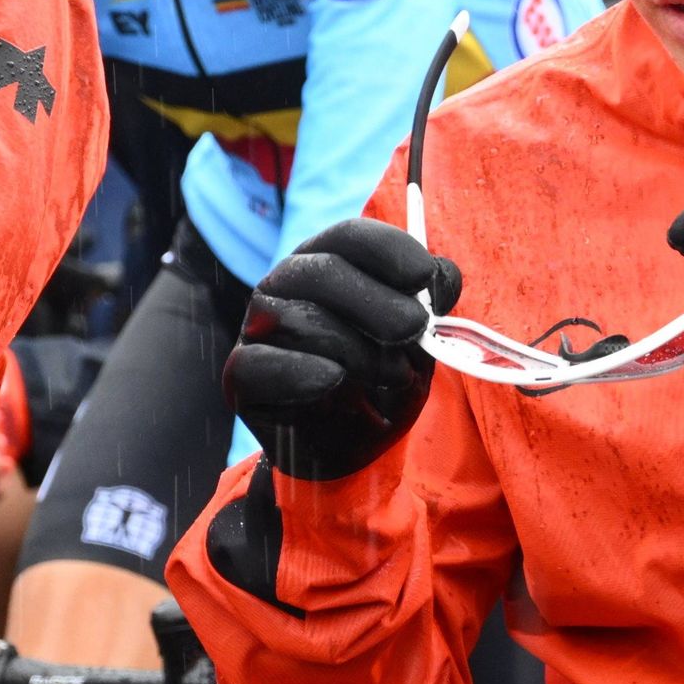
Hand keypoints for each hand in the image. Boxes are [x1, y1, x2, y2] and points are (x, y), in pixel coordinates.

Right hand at [224, 220, 456, 484]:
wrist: (355, 446)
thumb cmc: (383, 380)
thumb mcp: (421, 341)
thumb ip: (432, 303)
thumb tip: (441, 274)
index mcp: (327, 263)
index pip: (349, 237)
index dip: (387, 250)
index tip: (422, 275)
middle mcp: (286, 286)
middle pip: (321, 271)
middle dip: (376, 301)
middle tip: (414, 330)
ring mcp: (258, 329)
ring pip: (295, 318)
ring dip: (354, 348)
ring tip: (391, 374)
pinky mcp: (242, 378)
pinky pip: (257, 364)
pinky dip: (298, 372)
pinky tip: (333, 380)